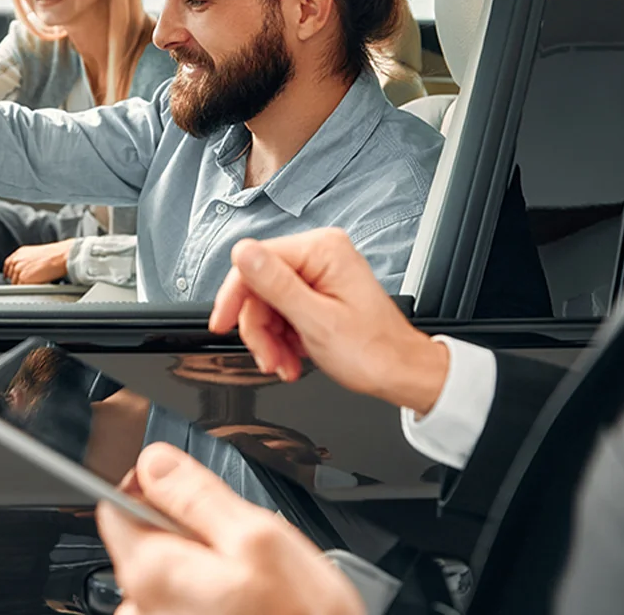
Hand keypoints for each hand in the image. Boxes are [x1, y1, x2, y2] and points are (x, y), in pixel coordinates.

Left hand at [3, 239, 72, 283]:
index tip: (7, 276)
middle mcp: (17, 260)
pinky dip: (26, 289)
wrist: (59, 256)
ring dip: (22, 285)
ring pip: (15, 283)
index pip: (7, 264)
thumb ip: (26, 260)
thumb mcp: (35, 253)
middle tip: (25, 281)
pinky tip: (33, 286)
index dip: (8, 271)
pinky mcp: (23, 279)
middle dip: (16, 279)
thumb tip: (25, 268)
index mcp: (19, 253)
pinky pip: (21, 288)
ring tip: (32, 284)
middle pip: (11, 275)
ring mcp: (18, 270)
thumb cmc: (53, 254)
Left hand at [96, 443, 363, 614]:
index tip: (192, 492)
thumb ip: (197, 493)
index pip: (116, 504)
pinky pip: (183, 600)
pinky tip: (245, 602)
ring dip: (204, 563)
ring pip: (170, 569)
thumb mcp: (258, 536)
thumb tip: (154, 461)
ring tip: (248, 580)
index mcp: (151, 572)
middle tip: (238, 544)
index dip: (155, 486)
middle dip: (188, 528)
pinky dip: (210, 592)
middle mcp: (141, 608)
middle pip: (145, 536)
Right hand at [209, 228, 448, 415]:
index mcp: (321, 250)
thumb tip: (243, 252)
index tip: (221, 322)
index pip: (256, 260)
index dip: (235, 295)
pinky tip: (291, 357)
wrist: (401, 373)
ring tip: (283, 363)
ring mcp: (320, 273)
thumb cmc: (374, 351)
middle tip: (267, 357)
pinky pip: (283, 310)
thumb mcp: (316, 321)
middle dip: (259, 327)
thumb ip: (276, 285)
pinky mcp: (319, 291)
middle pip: (260, 284)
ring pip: (268, 302)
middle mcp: (320, 254)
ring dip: (269, 338)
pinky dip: (281, 338)